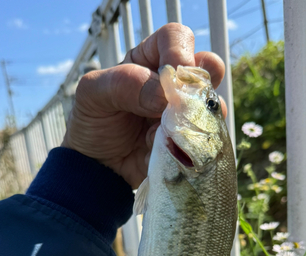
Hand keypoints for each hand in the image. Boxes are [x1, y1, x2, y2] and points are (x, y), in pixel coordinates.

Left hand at [61, 23, 225, 188]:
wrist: (100, 167)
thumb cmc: (94, 123)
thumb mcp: (93, 95)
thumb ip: (122, 84)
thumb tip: (164, 95)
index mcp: (148, 60)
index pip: (176, 38)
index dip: (179, 52)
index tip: (173, 78)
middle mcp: (173, 83)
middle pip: (208, 67)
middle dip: (199, 86)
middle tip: (180, 106)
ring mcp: (186, 113)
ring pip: (212, 107)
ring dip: (192, 122)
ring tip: (162, 136)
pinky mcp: (191, 141)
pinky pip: (205, 140)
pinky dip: (188, 147)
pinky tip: (165, 153)